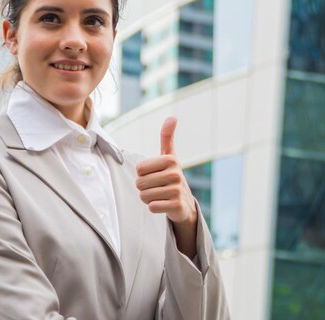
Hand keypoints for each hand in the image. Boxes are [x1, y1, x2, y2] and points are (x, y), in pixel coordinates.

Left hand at [135, 117, 197, 255]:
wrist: (184, 203)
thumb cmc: (171, 176)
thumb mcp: (169, 156)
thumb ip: (167, 137)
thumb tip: (172, 117)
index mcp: (170, 160)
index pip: (139, 169)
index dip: (143, 174)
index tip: (155, 175)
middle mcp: (175, 174)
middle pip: (140, 183)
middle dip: (144, 188)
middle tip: (157, 187)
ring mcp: (177, 190)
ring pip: (144, 196)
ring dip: (148, 198)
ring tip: (160, 195)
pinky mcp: (176, 206)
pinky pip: (152, 207)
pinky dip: (154, 207)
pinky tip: (164, 204)